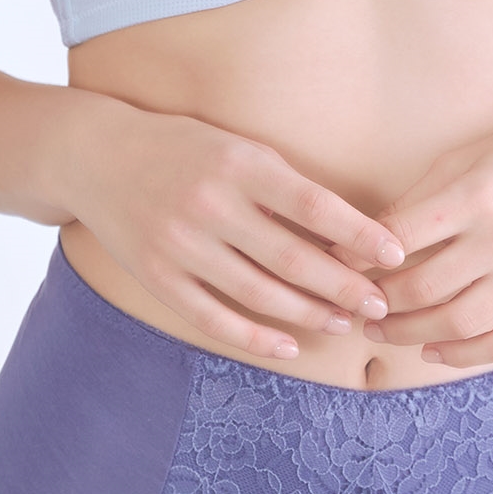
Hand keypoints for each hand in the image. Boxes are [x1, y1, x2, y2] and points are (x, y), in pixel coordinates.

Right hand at [64, 94, 404, 367]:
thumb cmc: (183, 148)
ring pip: (258, 293)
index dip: (359, 234)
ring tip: (343, 322)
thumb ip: (285, 185)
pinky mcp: (157, 276)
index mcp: (238, 164)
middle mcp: (210, 204)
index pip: (315, 205)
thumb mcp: (237, 149)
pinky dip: (256, 337)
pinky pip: (214, 317)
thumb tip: (348, 231)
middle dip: (343, 285)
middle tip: (379, 304)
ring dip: (308, 313)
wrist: (96, 156)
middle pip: (292, 258)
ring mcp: (180, 244)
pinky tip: (290, 345)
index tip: (395, 255)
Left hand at [380, 96, 492, 364]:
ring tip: (382, 329)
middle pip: (420, 289)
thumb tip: (365, 243)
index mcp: (476, 195)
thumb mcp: (465, 159)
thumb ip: (418, 201)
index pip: (397, 238)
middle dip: (376, 303)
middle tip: (354, 306)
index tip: (335, 265)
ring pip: (456, 322)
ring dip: (408, 334)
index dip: (357, 258)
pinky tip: (432, 350)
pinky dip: (462, 355)